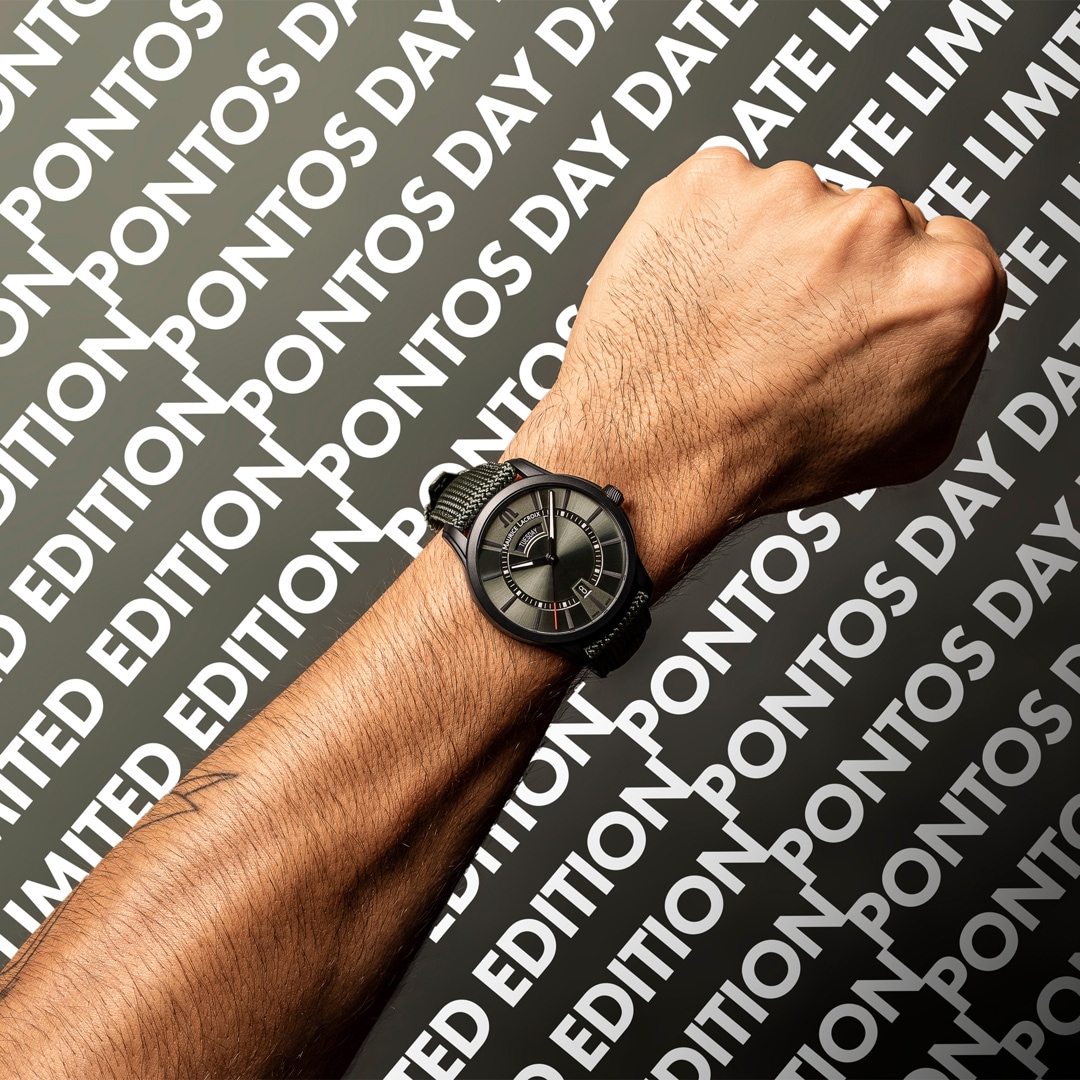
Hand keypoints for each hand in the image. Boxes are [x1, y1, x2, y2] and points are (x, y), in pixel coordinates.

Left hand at [509, 151, 1005, 589]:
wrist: (649, 457)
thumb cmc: (762, 457)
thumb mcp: (909, 445)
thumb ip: (952, 365)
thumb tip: (947, 329)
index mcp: (944, 284)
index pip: (949, 248)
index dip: (897, 290)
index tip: (863, 312)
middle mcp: (872, 224)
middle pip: (871, 224)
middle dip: (836, 271)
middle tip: (786, 334)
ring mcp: (784, 195)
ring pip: (793, 208)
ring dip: (769, 252)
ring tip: (731, 326)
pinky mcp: (709, 182)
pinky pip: (723, 196)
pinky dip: (708, 235)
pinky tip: (697, 297)